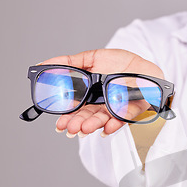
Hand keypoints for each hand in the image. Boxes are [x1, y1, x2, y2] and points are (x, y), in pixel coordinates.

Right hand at [39, 49, 163, 136]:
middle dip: (77, 123)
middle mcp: (102, 104)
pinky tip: (106, 129)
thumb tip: (42, 64)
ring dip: (92, 125)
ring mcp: (116, 108)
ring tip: (83, 129)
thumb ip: (69, 61)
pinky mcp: (131, 110)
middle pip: (87, 116)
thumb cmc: (121, 63)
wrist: (144, 66)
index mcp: (91, 94)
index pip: (76, 108)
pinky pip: (121, 118)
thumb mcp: (92, 57)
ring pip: (102, 119)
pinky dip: (114, 125)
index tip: (58, 124)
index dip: (67, 117)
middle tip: (69, 129)